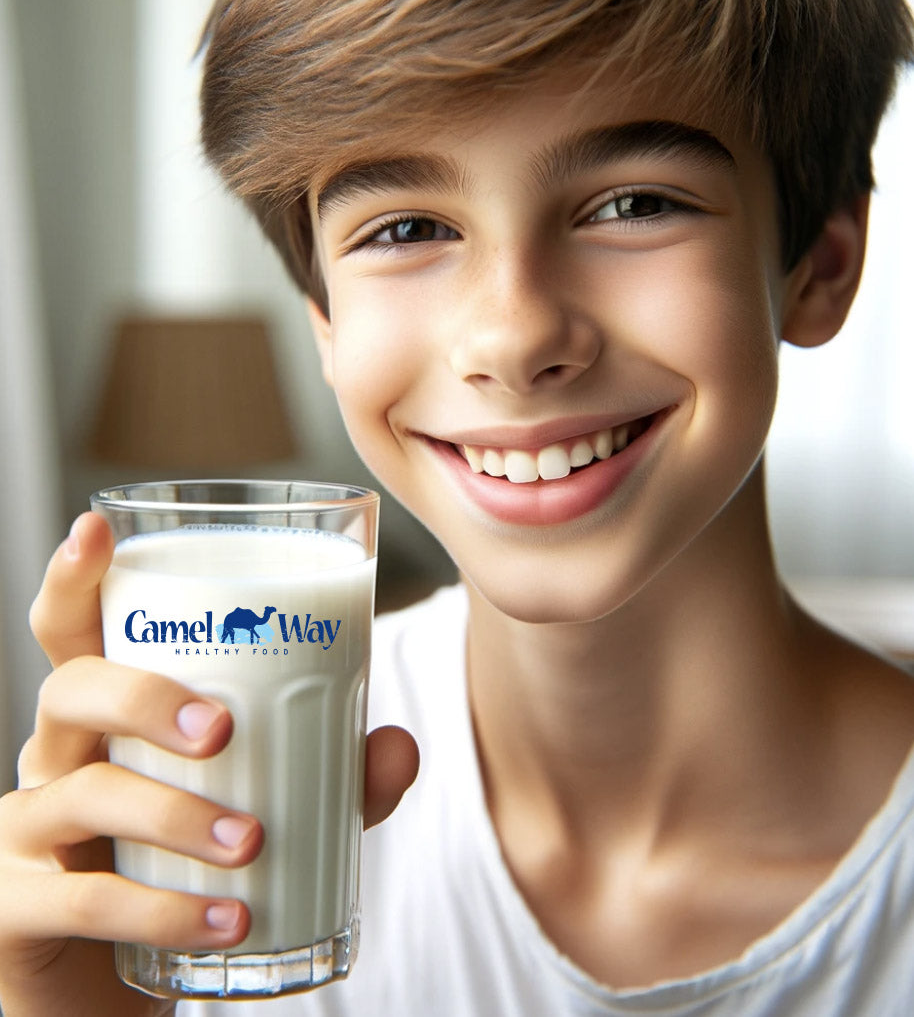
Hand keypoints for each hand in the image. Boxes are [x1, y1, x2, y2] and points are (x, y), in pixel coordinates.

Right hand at [0, 512, 418, 1016]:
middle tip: (220, 728)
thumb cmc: (188, 863)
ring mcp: (27, 834)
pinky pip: (81, 900)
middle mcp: (58, 757)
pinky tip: (227, 920)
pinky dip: (162, 908)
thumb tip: (398, 747)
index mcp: (109, 715)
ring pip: (80, 792)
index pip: (74, 629)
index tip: (97, 529)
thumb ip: (334, 775)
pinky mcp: (16, 913)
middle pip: (70, 690)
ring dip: (174, 814)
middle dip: (143, 696)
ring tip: (251, 841)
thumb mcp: (268, 804)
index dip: (76, 578)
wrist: (119, 978)